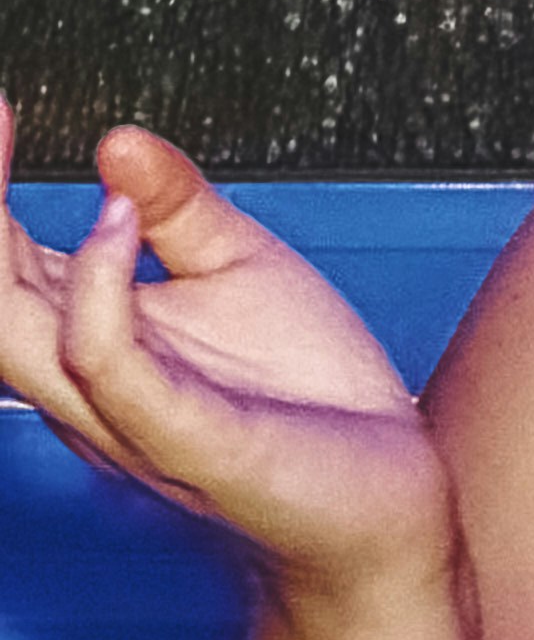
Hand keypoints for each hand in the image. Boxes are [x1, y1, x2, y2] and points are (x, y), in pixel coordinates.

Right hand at [0, 101, 452, 599]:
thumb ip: (177, 205)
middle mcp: (86, 377)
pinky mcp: (186, 440)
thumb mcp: (244, 271)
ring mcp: (126, 413)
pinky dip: (98, 291)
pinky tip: (118, 222)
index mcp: (89, 332)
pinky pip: (110, 367)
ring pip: (11, 331)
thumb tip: (115, 139)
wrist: (388, 500)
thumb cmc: (310, 398)